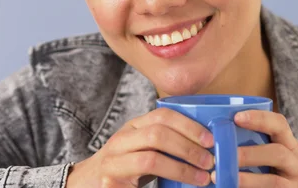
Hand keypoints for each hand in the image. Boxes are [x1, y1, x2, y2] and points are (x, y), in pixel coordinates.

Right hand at [66, 108, 214, 187]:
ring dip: (180, 169)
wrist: (88, 182)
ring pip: (150, 159)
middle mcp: (122, 139)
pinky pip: (137, 183)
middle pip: (158, 134)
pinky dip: (164, 183)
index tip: (210, 140)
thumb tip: (208, 143)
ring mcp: (113, 161)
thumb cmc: (127, 165)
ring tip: (200, 178)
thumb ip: (167, 141)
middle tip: (209, 162)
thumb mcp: (145, 146)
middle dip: (188, 147)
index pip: (163, 115)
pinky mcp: (110, 182)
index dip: (189, 125)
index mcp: (135, 126)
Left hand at [211, 110, 297, 187]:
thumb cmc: (286, 173)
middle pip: (278, 153)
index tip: (237, 117)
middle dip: (249, 154)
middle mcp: (296, 163)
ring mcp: (296, 184)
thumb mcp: (280, 156)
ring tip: (220, 177)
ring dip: (247, 180)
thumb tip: (216, 138)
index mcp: (289, 145)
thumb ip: (257, 146)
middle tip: (224, 155)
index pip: (280, 125)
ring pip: (275, 182)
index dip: (260, 118)